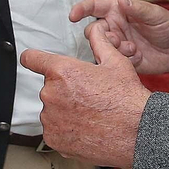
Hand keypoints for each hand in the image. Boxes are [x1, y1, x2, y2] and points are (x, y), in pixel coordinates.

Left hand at [22, 25, 150, 167]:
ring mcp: (51, 118)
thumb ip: (99, 43)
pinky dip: (66, 130)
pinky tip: (85, 127)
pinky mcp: (54, 138)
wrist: (135, 132)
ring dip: (64, 111)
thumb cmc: (126, 100)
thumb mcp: (116, 63)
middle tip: (86, 96)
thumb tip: (96, 30)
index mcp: (63, 71)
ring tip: (89, 114)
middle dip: (64, 90)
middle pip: (49, 87)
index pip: (32, 59)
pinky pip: (54, 130)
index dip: (33, 58)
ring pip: (52, 110)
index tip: (33, 61)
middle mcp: (52, 94)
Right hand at [70, 0, 168, 74]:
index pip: (94, 7)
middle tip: (117, 40)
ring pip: (101, 47)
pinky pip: (112, 61)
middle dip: (101, 36)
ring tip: (133, 49)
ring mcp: (118, 44)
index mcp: (119, 11)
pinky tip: (138, 57)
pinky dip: (123, 60)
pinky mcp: (122, 60)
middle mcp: (116, 27)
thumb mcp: (156, 14)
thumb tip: (121, 0)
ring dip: (114, 49)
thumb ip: (138, 8)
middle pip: (93, 31)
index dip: (81, 9)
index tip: (73, 16)